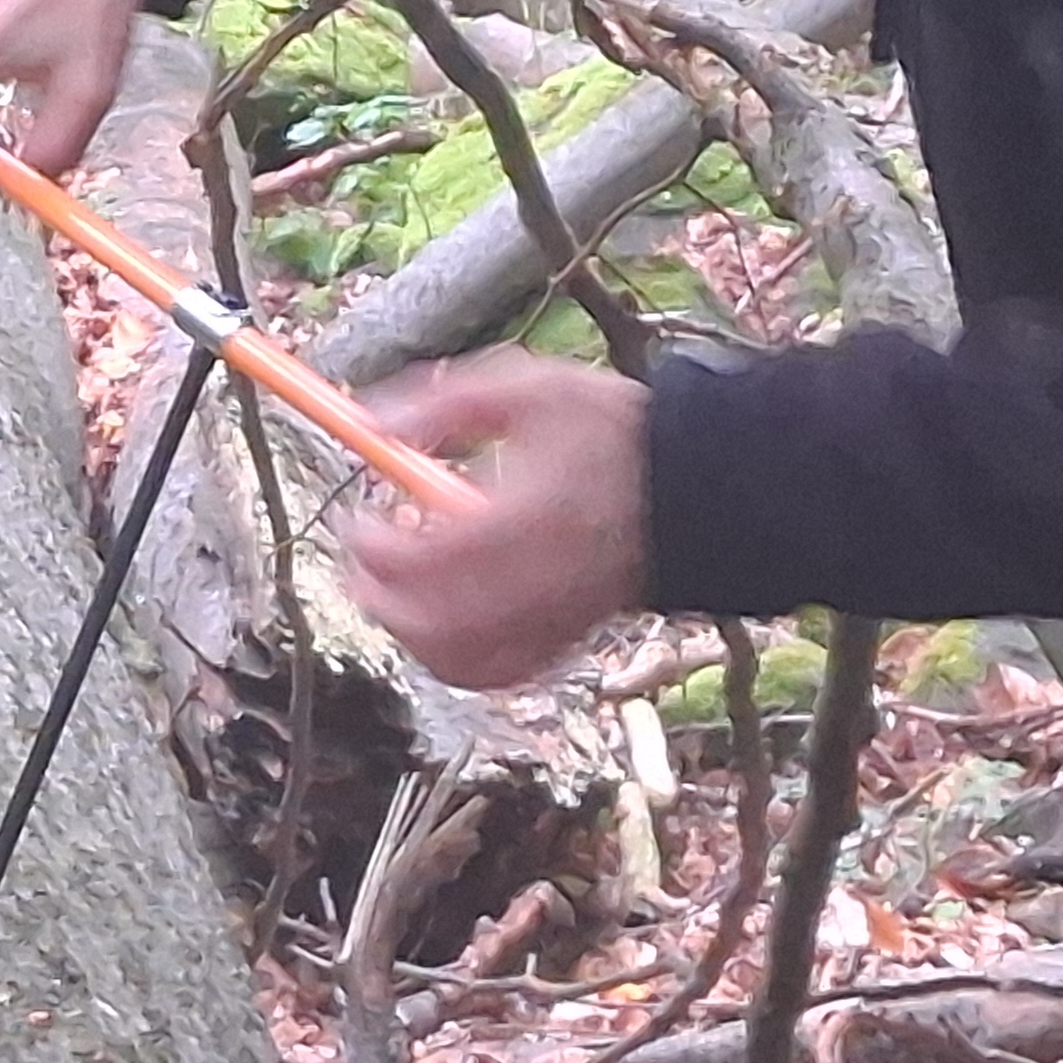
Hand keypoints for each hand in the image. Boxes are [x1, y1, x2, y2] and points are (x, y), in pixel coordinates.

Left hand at [336, 351, 649, 691]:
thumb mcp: (527, 388)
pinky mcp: (568, 640)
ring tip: (393, 595)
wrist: (702, 485)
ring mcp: (555, 619)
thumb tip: (372, 426)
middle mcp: (539, 581)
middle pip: (434, 625)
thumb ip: (442, 404)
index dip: (375, 547)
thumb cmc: (612, 430)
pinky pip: (498, 674)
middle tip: (362, 565)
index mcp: (526, 518)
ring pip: (459, 662)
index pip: (427, 557)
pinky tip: (440, 626)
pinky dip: (455, 660)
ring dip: (410, 634)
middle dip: (380, 598)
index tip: (360, 520)